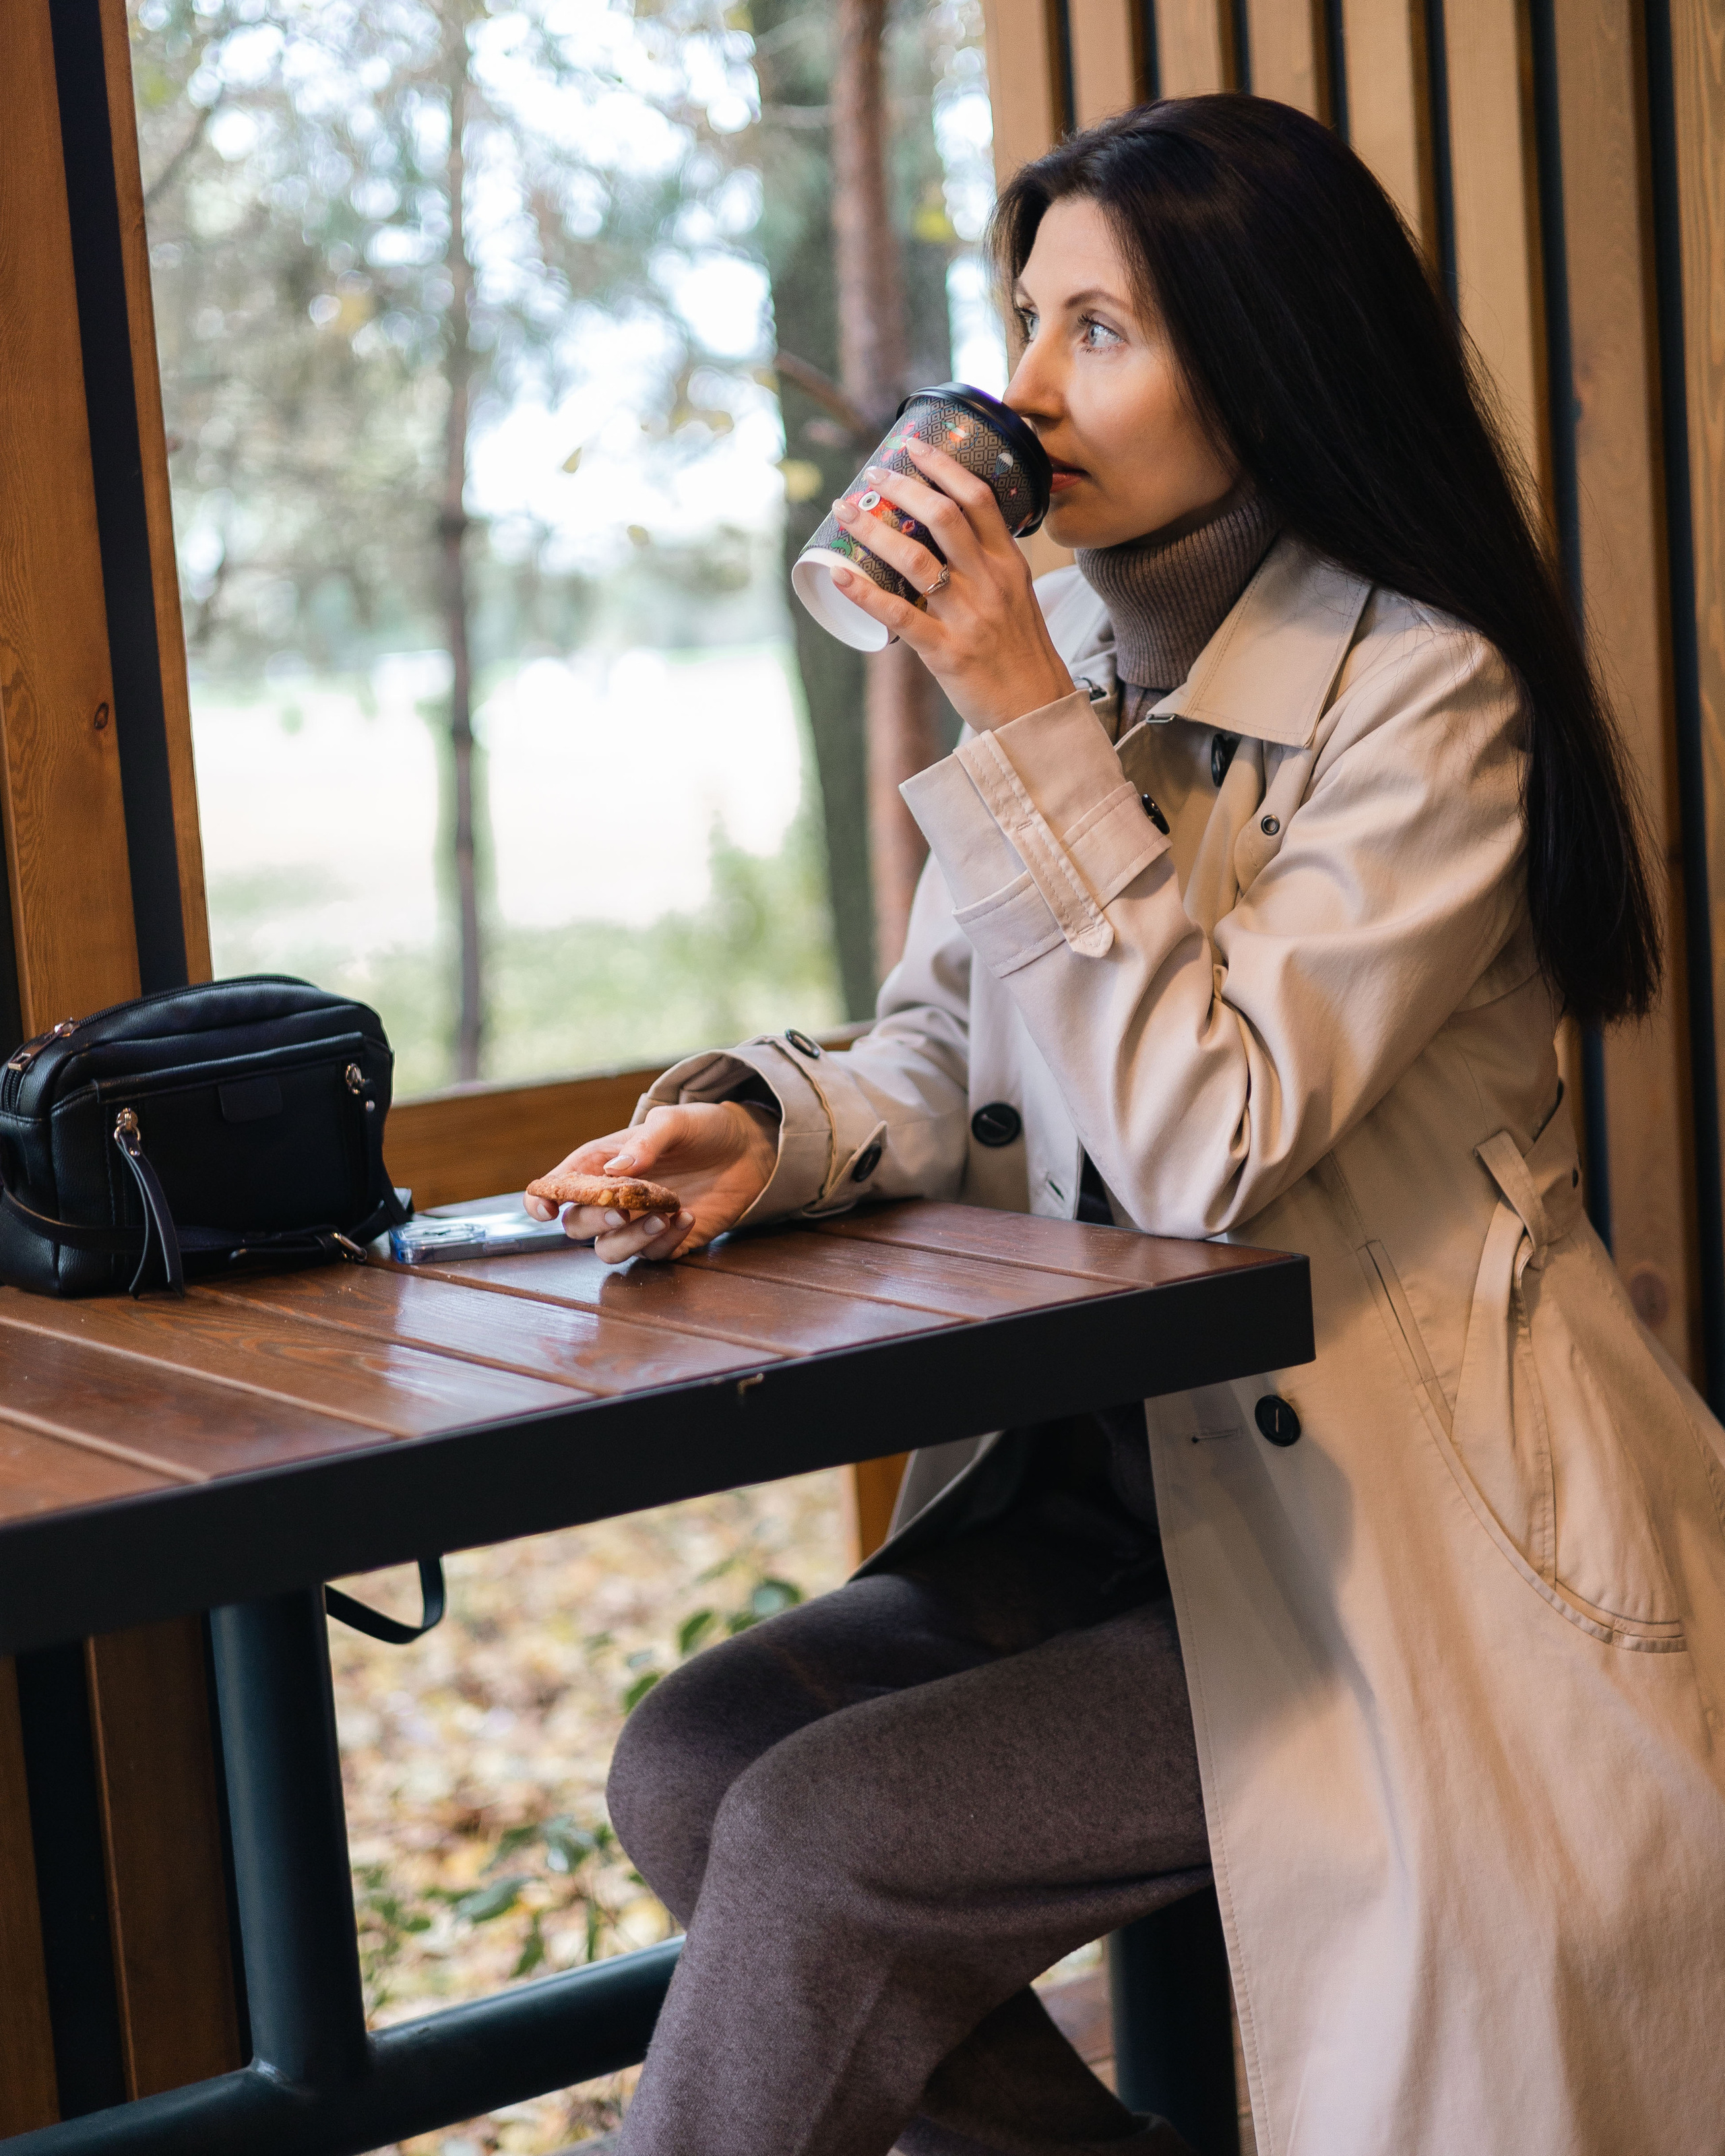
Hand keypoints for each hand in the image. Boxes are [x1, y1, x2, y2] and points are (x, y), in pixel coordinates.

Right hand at [523, 1100, 776, 1263]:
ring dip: (629, 1239)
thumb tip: (614, 1169)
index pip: (556, 1186)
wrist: (747, 1147)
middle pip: (577, 1225)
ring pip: (609, 1251)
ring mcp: (637, 1223)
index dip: (541, 1201)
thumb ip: (645, 1142)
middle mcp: (612, 1198)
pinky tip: (690, 1217)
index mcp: (600, 1163)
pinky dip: (668, 1241)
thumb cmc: (702, 1128)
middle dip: (593, 1221)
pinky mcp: (666, 1241)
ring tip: (663, 1215)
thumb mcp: (675, 1122)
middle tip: (622, 1210)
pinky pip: (653, 1255)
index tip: (546, 1211)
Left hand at [830, 436, 1074, 730]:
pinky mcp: (947, 652)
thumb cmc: (1020, 653)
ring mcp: (969, 617)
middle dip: (902, 488)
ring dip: (875, 531)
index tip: (913, 446)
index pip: (978, 499)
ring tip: (846, 512)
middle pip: (944, 518)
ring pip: (917, 560)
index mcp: (1008, 565)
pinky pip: (901, 616)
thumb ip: (986, 565)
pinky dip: (866, 593)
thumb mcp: (1016, 597)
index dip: (943, 467)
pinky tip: (840, 576)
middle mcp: (990, 583)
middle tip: (871, 475)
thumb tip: (941, 535)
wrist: (1036, 710)